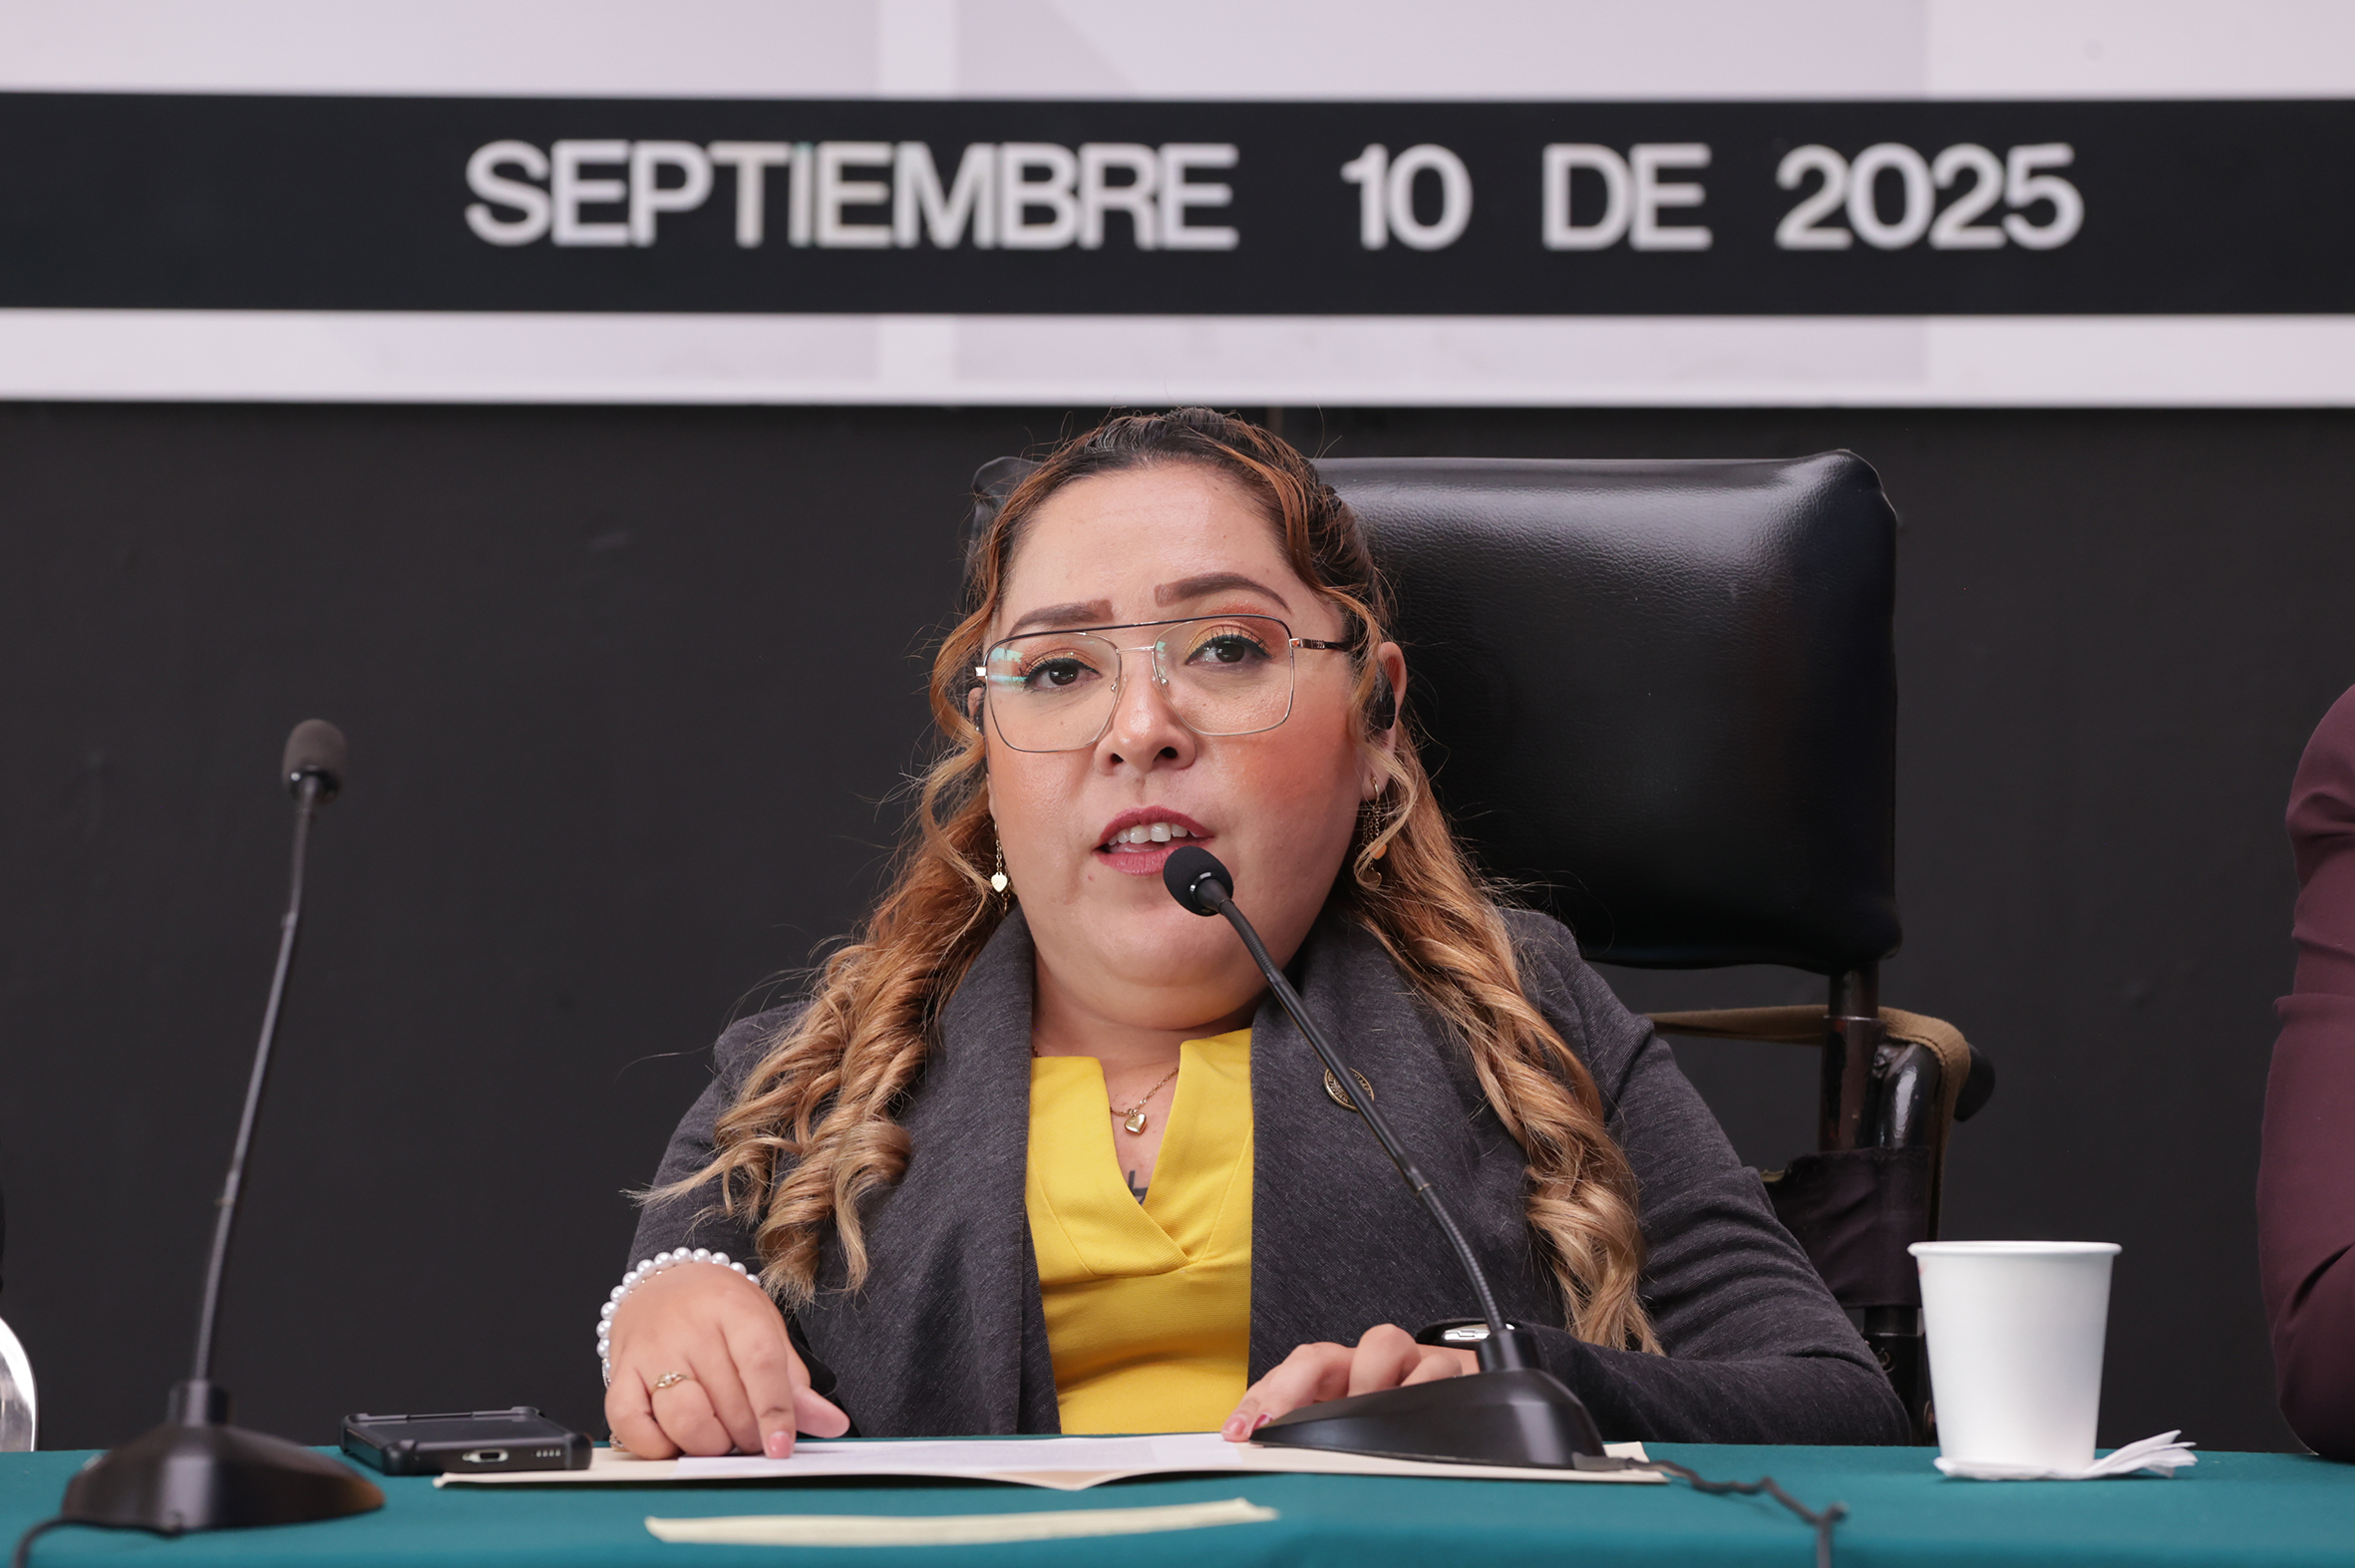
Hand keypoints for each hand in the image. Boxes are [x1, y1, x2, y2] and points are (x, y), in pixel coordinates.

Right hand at [604, 1261, 849, 1458]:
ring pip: (683, 1418)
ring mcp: (650, 1351)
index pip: (759, 1363)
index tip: (782, 1447)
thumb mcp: (765, 1329)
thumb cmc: (719, 1310)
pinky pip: (632, 1425)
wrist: (663, 1282)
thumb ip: (794, 1382)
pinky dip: (656, 1446)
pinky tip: (675, 1439)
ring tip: (719, 1438)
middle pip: (727, 1402)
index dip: (775, 1411)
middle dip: (747, 1436)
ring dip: (708, 1444)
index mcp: (733, 1309)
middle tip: (752, 1437)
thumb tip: (833, 1424)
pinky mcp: (620, 1374)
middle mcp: (688, 1328)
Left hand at [1220, 1323, 1476, 1440]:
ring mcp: (1402, 1363)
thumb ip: (1305, 1433)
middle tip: (1275, 1425)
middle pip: (1317, 1354)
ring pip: (1381, 1341)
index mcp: (1329, 1377)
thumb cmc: (1389, 1417)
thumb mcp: (1342, 1427)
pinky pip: (1434, 1368)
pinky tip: (1412, 1412)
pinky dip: (1421, 1385)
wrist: (1453, 1407)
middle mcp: (1359, 1364)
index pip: (1284, 1375)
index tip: (1241, 1434)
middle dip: (1290, 1387)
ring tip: (1362, 1412)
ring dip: (1368, 1380)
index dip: (1261, 1400)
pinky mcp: (1445, 1372)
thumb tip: (1260, 1450)